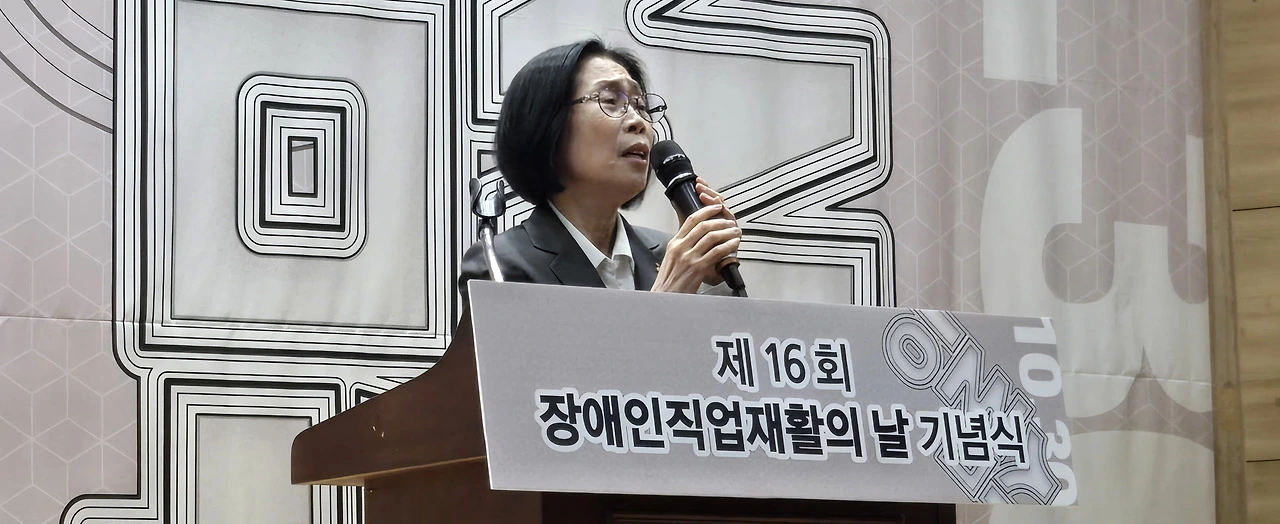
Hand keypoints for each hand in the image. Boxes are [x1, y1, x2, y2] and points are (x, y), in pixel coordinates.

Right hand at [652, 179, 741, 293]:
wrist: (664, 297)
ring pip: (712, 236)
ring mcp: (690, 257)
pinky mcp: (698, 268)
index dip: (706, 211)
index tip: (716, 208)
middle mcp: (681, 247)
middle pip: (703, 226)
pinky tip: (734, 244)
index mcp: (674, 243)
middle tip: (730, 221)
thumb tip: (698, 238)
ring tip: (735, 232)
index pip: (691, 220)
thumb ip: (683, 247)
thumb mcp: (671, 258)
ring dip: (727, 232)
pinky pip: (717, 252)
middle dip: (720, 221)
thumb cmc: (669, 281)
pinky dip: (728, 245)